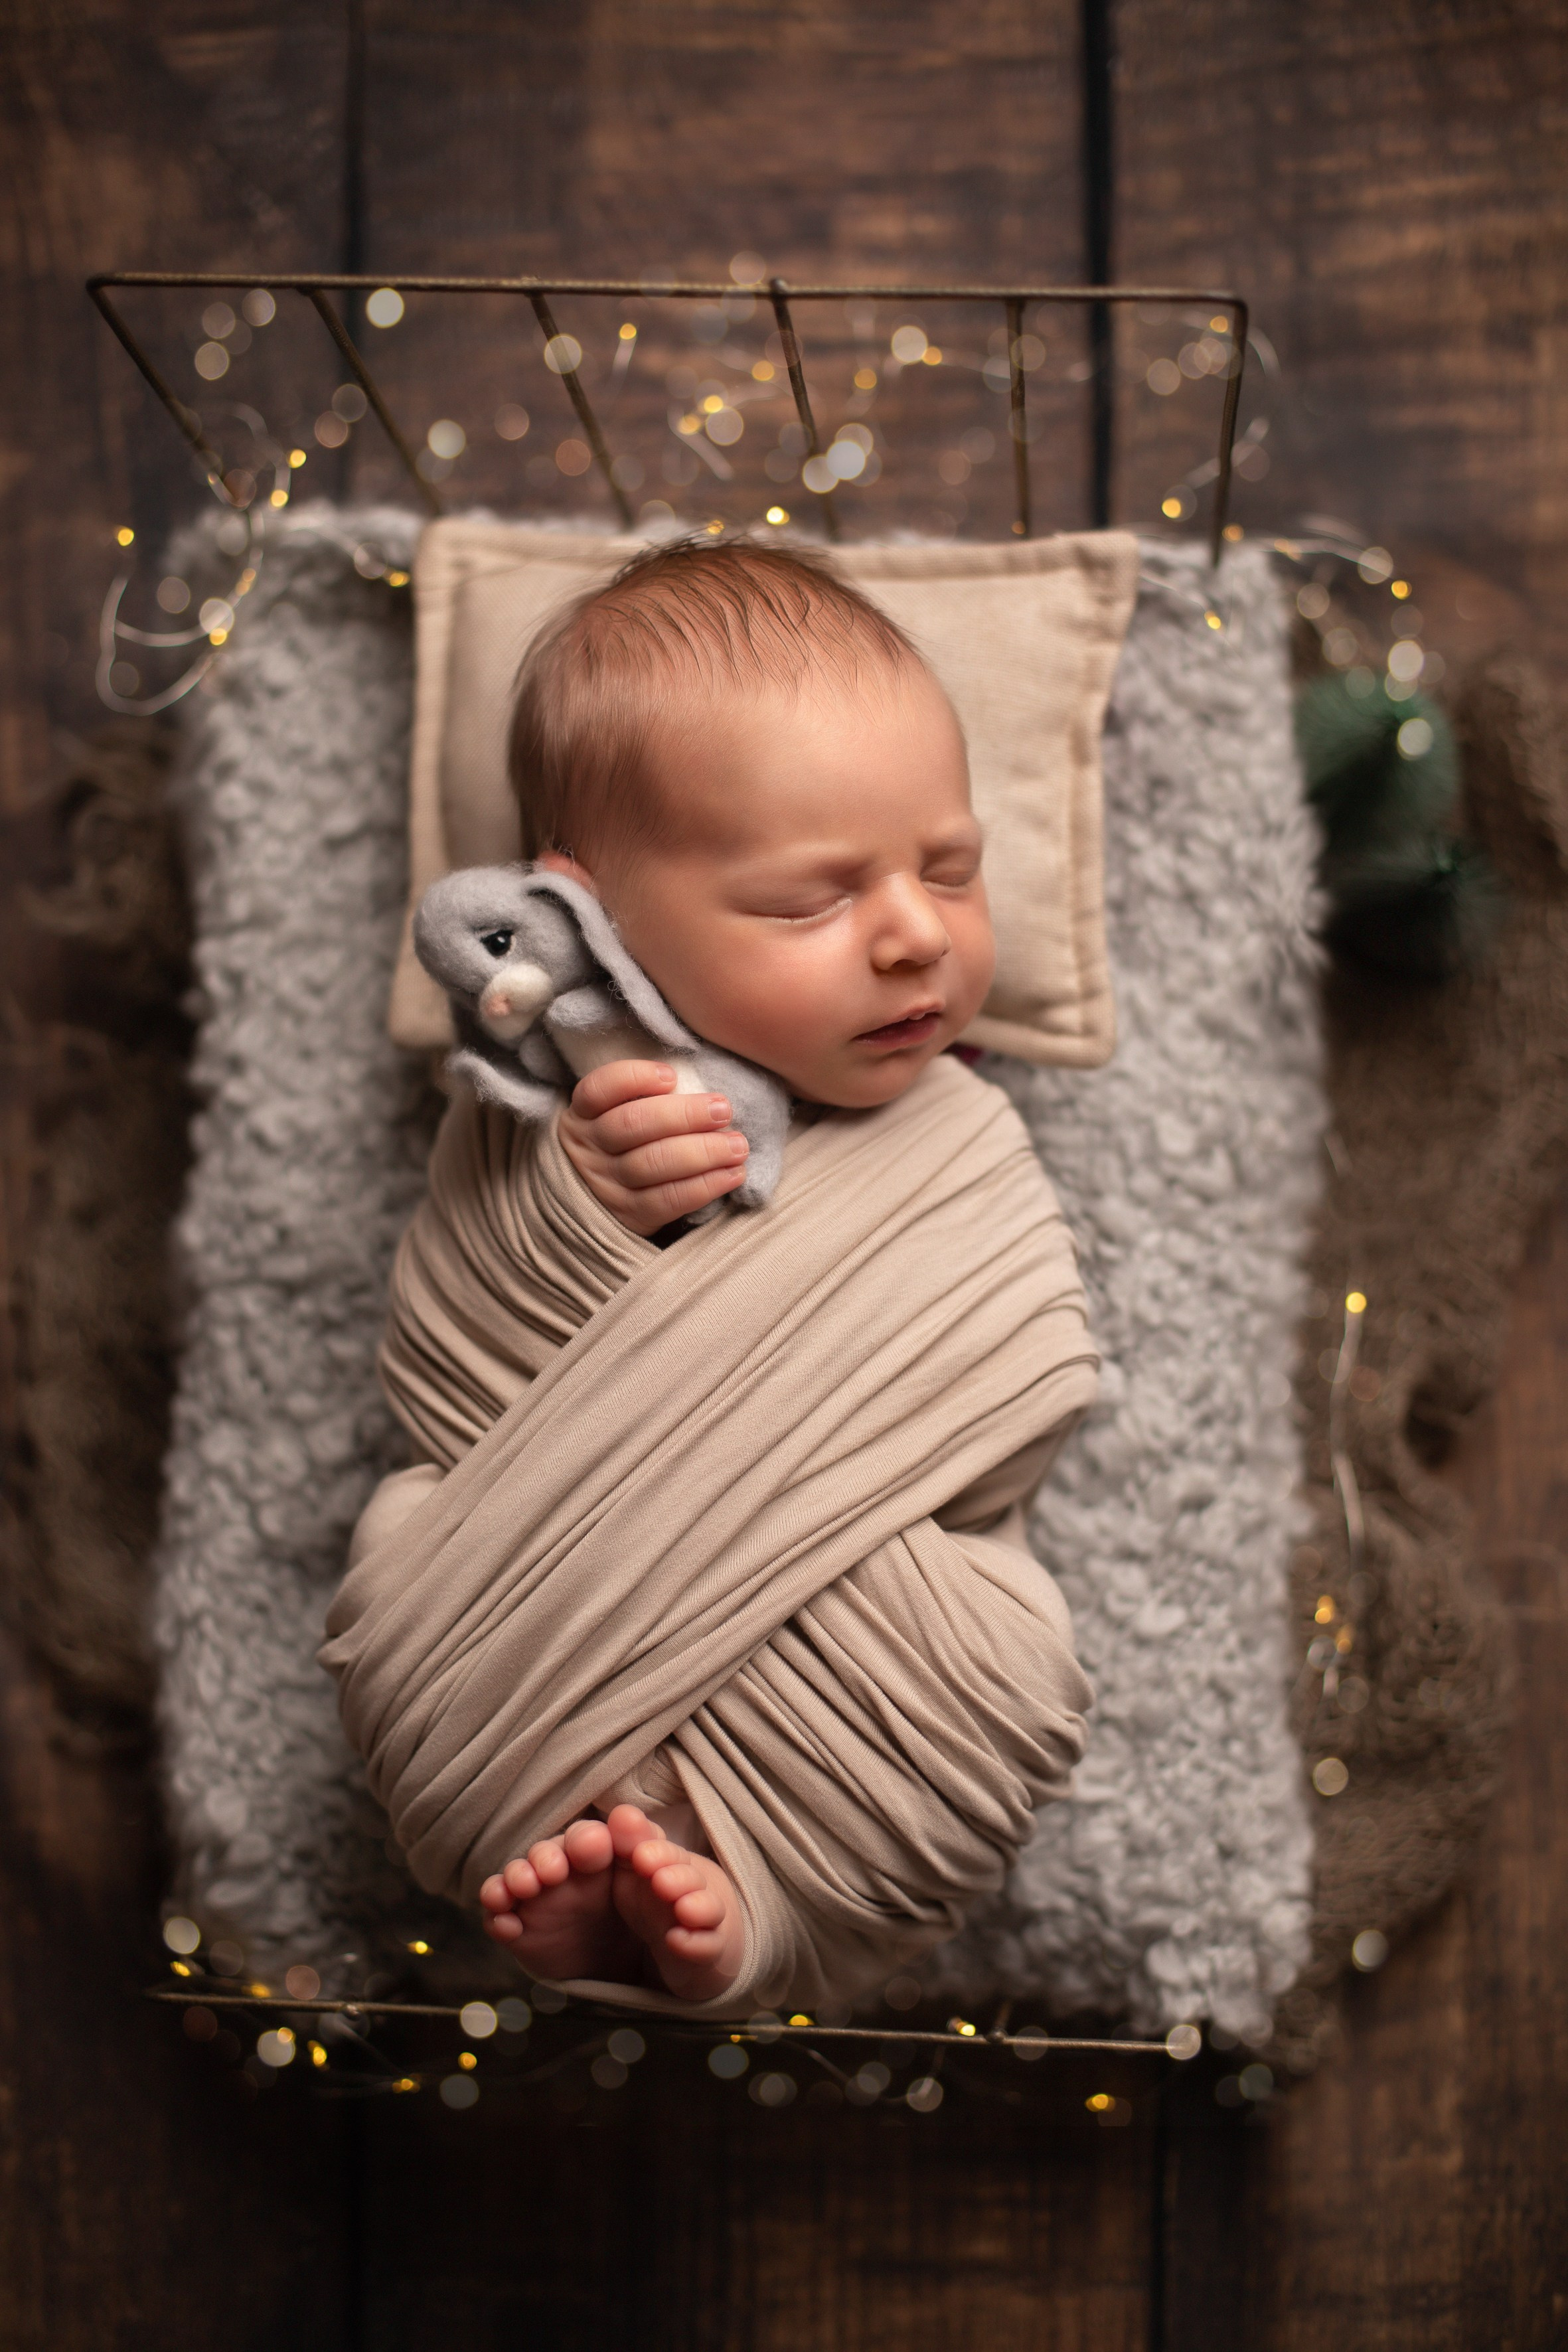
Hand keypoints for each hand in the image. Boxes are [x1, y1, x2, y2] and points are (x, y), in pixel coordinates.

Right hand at [558, 1061, 748, 1236]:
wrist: (596, 1201)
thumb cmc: (623, 1142)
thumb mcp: (616, 1112)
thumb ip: (645, 1096)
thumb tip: (701, 1084)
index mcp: (583, 1114)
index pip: (598, 1090)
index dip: (634, 1078)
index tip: (672, 1076)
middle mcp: (589, 1147)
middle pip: (631, 1125)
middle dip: (684, 1115)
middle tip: (723, 1110)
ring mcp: (606, 1184)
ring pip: (652, 1164)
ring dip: (703, 1152)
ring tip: (738, 1146)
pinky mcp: (630, 1216)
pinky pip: (668, 1200)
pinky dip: (705, 1186)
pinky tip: (733, 1174)